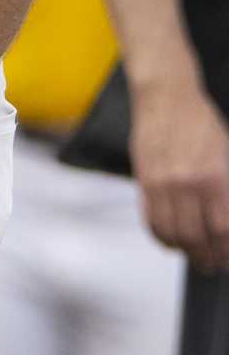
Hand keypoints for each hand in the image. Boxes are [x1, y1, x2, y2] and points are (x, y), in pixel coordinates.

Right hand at [131, 76, 228, 269]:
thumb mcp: (228, 157)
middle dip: (207, 259)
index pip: (222, 230)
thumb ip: (228, 191)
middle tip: (213, 265)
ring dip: (185, 251)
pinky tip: (171, 241)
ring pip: (171, 234)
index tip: (228, 258)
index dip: (226, 251)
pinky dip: (162, 237)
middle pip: (196, 238)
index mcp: (214, 178)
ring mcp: (162, 184)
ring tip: (194, 256)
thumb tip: (226, 223)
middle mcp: (186, 184)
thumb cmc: (200, 123)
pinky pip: (151, 220)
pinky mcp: (144, 181)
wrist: (166, 98)